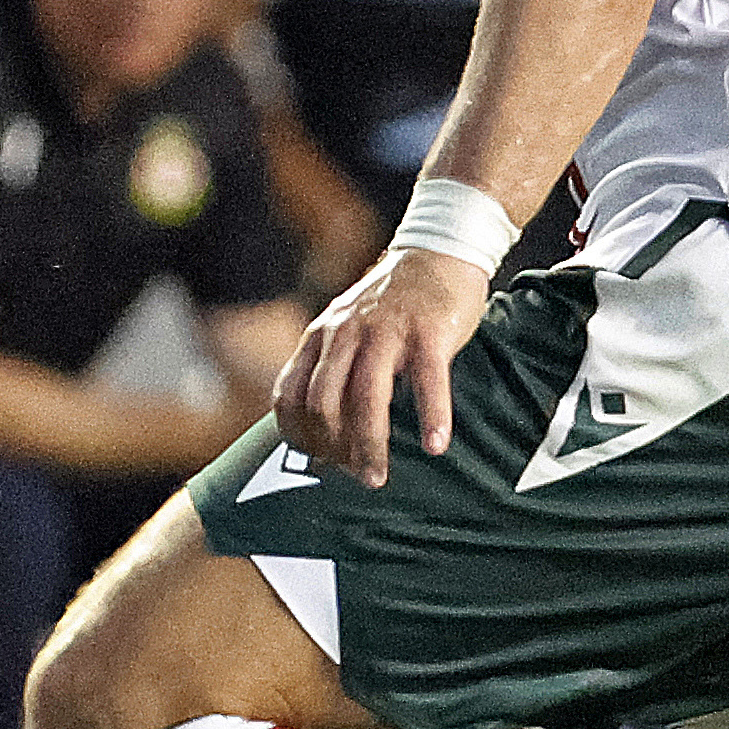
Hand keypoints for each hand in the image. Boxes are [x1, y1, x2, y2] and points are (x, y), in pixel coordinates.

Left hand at [275, 245, 488, 486]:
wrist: (438, 249)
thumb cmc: (393, 302)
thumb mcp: (347, 326)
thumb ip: (331, 364)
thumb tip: (322, 426)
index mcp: (321, 335)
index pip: (289, 393)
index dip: (296, 434)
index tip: (316, 462)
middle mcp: (345, 332)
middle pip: (323, 401)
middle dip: (332, 449)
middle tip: (352, 477)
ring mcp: (386, 330)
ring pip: (367, 397)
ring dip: (370, 445)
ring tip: (377, 478)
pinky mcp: (428, 330)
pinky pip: (427, 381)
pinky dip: (431, 417)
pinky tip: (435, 446)